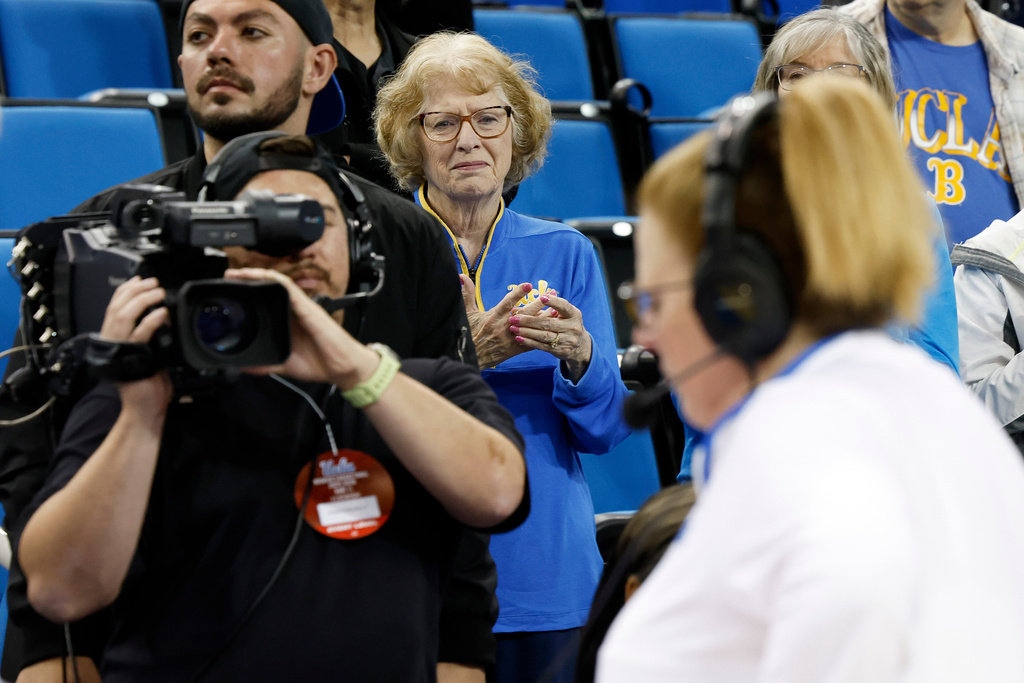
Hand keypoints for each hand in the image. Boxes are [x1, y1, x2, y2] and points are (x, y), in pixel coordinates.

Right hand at [99, 276, 171, 413]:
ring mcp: (119, 350)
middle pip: (116, 307)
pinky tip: (163, 313)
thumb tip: (161, 316)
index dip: (125, 290)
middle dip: (135, 290)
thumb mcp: (148, 353)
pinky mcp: (131, 358)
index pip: (113, 307)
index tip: (139, 279)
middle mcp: (112, 343)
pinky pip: (140, 334)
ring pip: (123, 316)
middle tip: (153, 283)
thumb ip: (149, 336)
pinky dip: (151, 320)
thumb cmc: (147, 384)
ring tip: (158, 293)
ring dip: (142, 300)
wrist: (145, 407)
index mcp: (114, 340)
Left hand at [225, 268, 377, 388]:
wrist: (343, 368)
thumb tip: (245, 367)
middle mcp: (294, 311)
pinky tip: (261, 275)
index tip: (230, 292)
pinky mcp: (308, 308)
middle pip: (269, 289)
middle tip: (228, 278)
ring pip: (277, 284)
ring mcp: (302, 307)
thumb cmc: (321, 362)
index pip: (266, 302)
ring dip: (256, 276)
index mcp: (288, 322)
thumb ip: (266, 364)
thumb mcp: (285, 364)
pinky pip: (290, 289)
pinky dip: (274, 280)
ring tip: (237, 273)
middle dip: (247, 281)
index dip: (249, 294)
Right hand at [460, 276, 551, 367]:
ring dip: (544, 318)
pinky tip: (552, 329)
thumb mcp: (466, 313)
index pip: (507, 303)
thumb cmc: (467, 333)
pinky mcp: (515, 349)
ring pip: (531, 327)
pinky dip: (542, 335)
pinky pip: (531, 341)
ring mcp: (511, 338)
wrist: (470, 358)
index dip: (517, 294)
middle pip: (525, 313)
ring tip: (557, 309)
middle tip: (552, 292)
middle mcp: (503, 327)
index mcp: (493, 317)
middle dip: (539, 303)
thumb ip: (467, 294)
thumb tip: (462, 276)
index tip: (528, 285)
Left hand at [509, 291, 592, 380]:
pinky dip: (530, 342)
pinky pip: (542, 346)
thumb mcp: (564, 314)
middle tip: (514, 318)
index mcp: (574, 314)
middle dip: (529, 320)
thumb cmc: (566, 324)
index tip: (541, 297)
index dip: (553, 302)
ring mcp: (567, 340)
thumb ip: (548, 307)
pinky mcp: (561, 350)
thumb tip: (524, 302)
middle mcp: (573, 327)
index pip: (564, 306)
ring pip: (544, 335)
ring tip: (513, 328)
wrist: (580, 346)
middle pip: (548, 323)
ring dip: (527, 332)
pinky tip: (519, 338)